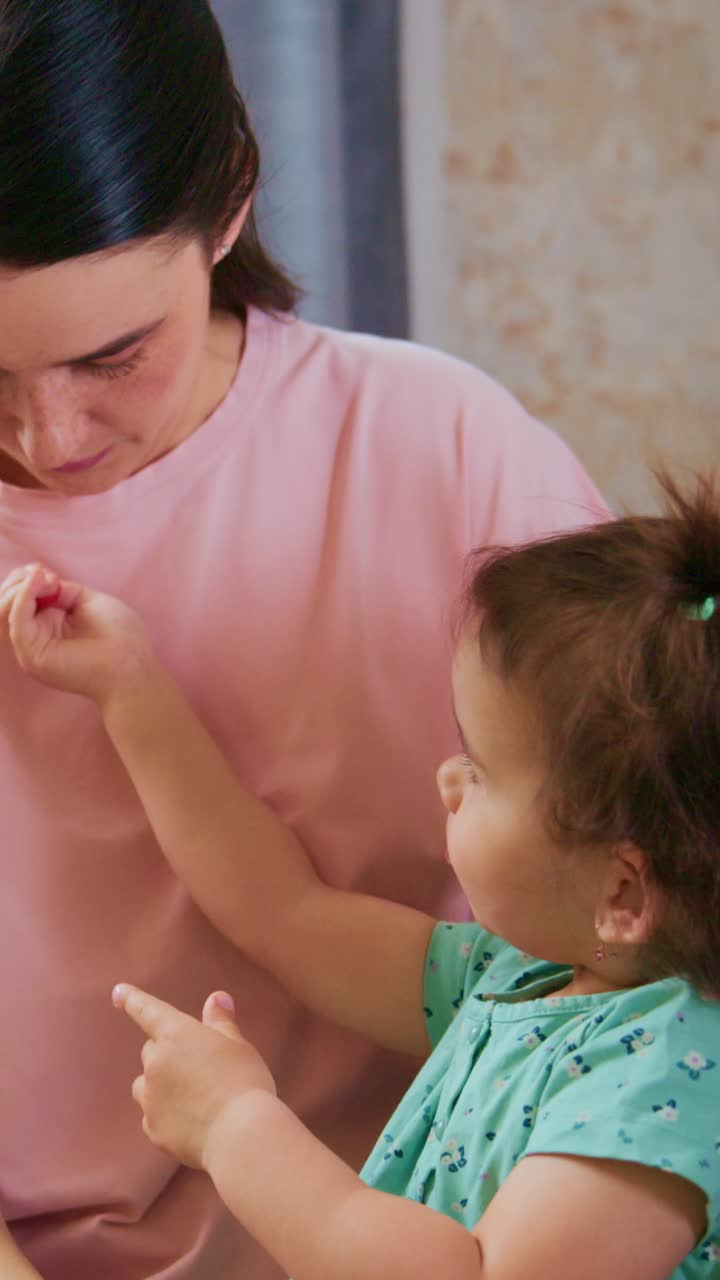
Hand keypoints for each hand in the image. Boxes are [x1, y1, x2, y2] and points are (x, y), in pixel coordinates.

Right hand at [0, 563, 153, 706]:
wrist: (132, 664)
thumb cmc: (120, 636)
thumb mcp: (87, 600)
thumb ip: (61, 590)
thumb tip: (40, 579)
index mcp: (47, 626)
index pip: (19, 599)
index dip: (26, 579)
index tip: (44, 569)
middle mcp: (35, 637)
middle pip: (5, 605)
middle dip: (18, 581)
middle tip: (41, 572)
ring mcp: (31, 648)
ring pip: (4, 613)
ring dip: (18, 587)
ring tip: (39, 577)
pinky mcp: (32, 655)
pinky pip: (17, 621)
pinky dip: (22, 597)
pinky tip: (39, 582)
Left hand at [112, 984, 276, 1170]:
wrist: (240, 1134)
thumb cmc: (243, 1081)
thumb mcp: (237, 1045)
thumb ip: (221, 1022)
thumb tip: (216, 998)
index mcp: (176, 1035)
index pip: (148, 1010)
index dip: (132, 999)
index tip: (117, 992)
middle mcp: (155, 1063)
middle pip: (152, 1051)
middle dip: (168, 1054)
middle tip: (199, 1067)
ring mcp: (150, 1099)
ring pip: (145, 1085)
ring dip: (160, 1085)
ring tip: (192, 1097)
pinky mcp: (153, 1129)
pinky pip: (152, 1116)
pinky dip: (165, 1115)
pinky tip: (191, 1121)